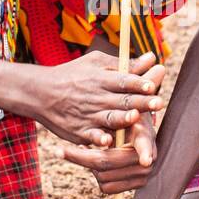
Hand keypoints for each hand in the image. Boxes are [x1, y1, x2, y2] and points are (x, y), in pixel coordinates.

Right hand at [33, 51, 165, 147]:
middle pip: (122, 100)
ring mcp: (88, 116)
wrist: (40, 93)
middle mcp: (96, 97)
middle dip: (140, 102)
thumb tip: (153, 57)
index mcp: (101, 79)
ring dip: (123, 119)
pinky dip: (98, 138)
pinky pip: (91, 136)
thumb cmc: (73, 75)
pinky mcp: (80, 131)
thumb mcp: (96, 62)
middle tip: (158, 103)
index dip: (138, 82)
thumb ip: (125, 64)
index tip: (152, 84)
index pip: (123, 80)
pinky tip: (107, 140)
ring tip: (135, 117)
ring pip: (110, 118)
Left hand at [58, 112, 155, 193]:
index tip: (145, 160)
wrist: (136, 135)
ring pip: (103, 178)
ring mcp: (142, 177)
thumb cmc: (125, 118)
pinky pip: (107, 188)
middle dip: (80, 157)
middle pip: (106, 162)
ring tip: (87, 150)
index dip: (146, 153)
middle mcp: (147, 162)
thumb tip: (133, 103)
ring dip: (90, 165)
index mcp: (146, 140)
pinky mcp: (134, 187)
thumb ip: (123, 114)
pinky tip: (95, 163)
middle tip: (60, 151)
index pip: (145, 147)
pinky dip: (98, 176)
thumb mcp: (122, 113)